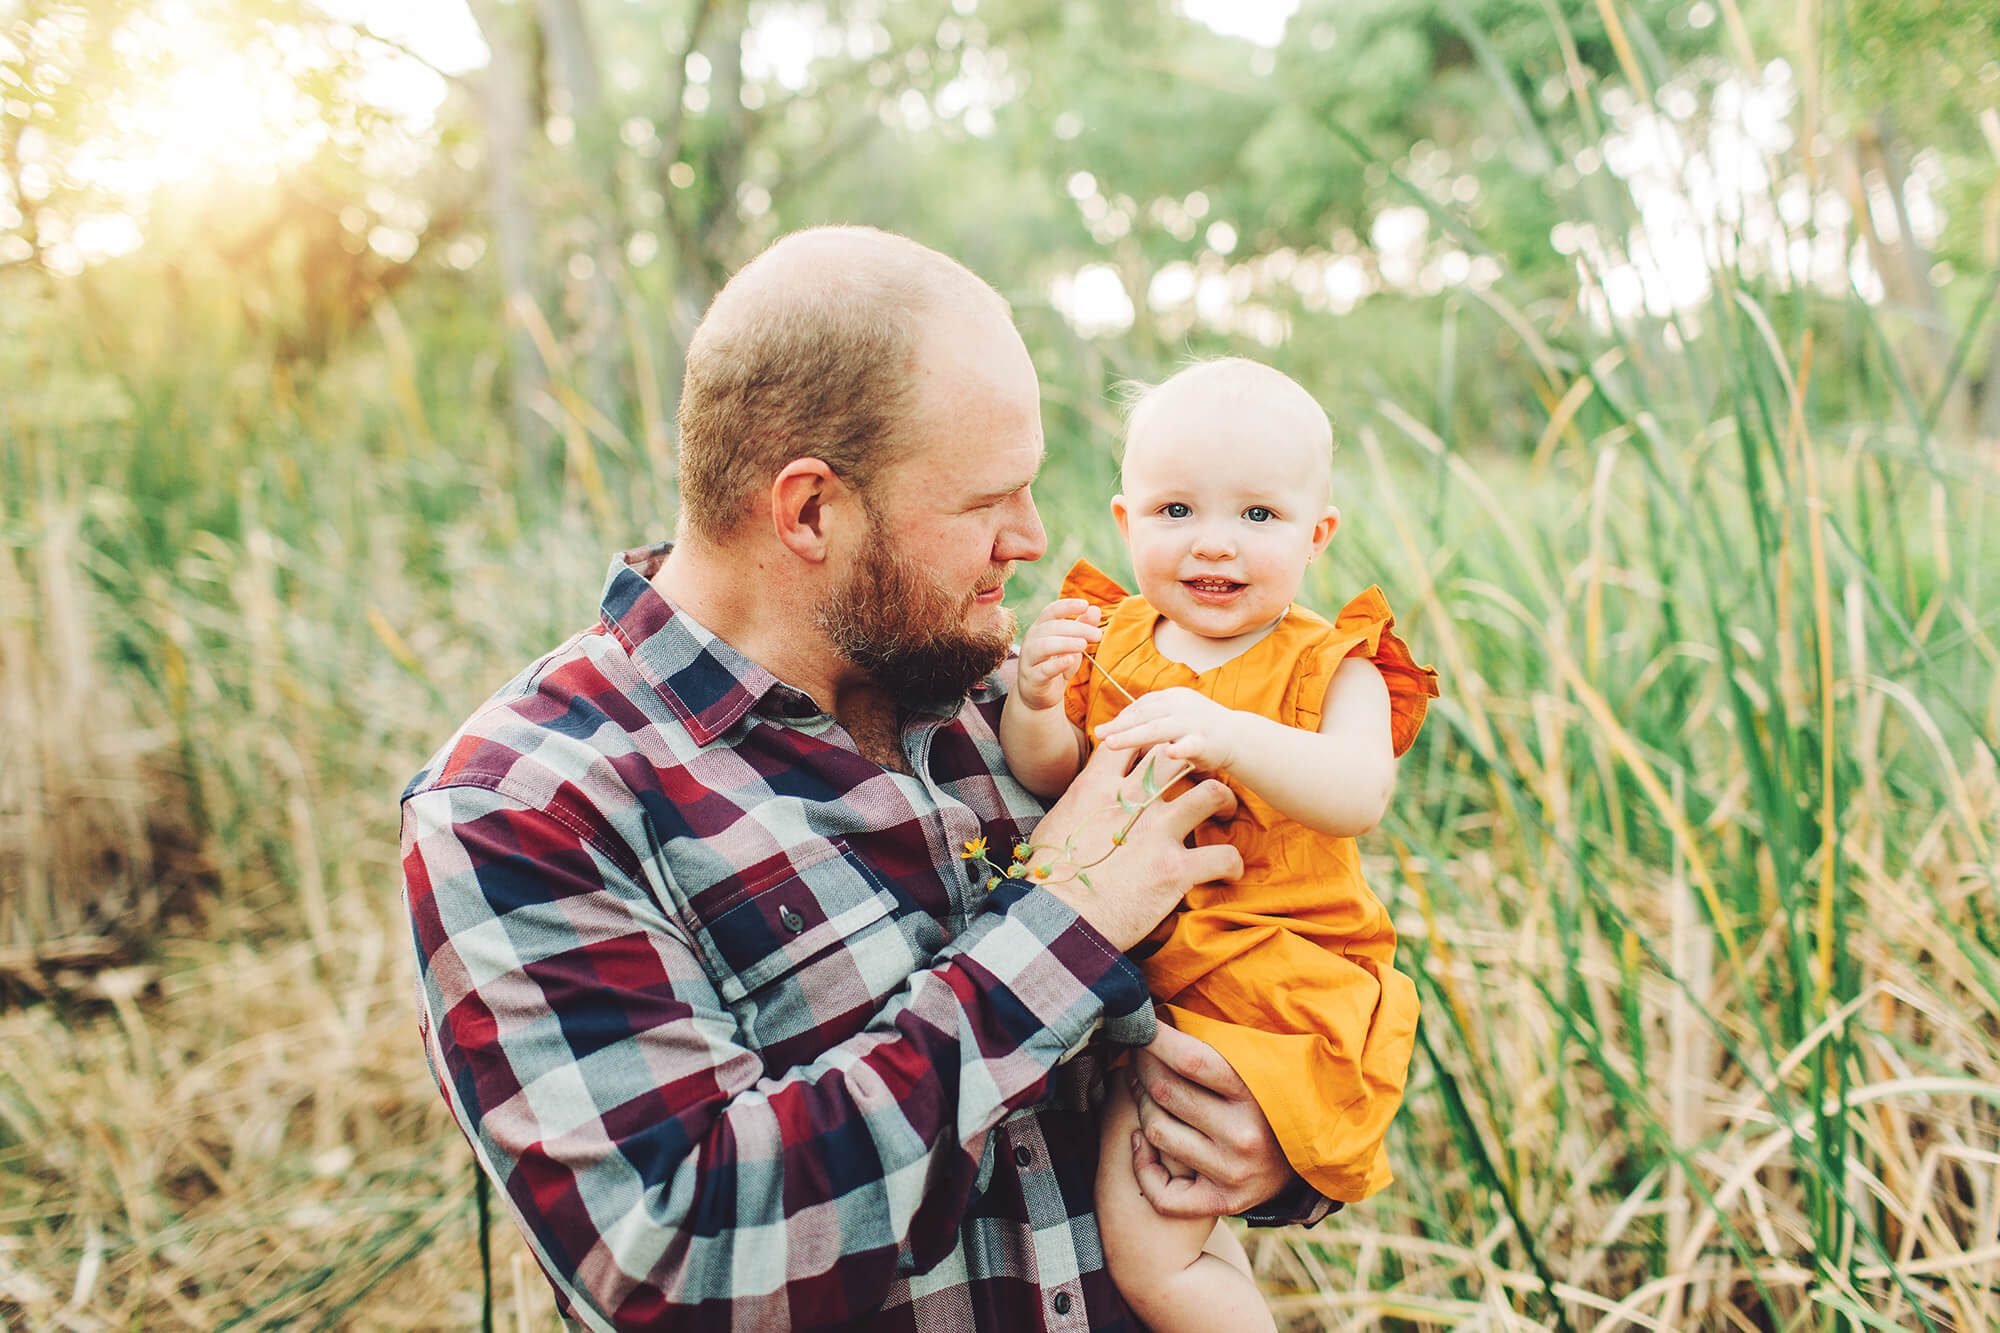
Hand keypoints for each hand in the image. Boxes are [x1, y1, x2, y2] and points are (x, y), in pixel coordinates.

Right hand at [1014, 599, 1102, 711]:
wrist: (1038, 696)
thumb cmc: (1056, 665)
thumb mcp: (1072, 645)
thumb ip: (1082, 626)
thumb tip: (1094, 609)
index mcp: (1040, 629)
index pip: (1051, 612)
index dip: (1067, 606)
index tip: (1085, 604)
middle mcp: (1031, 641)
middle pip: (1051, 628)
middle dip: (1076, 628)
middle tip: (1097, 634)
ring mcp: (1029, 660)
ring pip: (1044, 646)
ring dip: (1065, 643)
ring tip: (1084, 645)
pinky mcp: (1032, 678)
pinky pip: (1043, 669)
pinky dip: (1057, 664)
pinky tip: (1070, 660)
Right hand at [1030, 742, 1241, 951]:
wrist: (1053, 921)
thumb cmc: (1049, 878)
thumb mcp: (1056, 823)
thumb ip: (1082, 802)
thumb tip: (1088, 799)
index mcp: (1097, 787)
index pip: (1134, 742)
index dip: (1152, 743)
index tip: (1162, 757)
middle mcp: (1131, 801)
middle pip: (1177, 756)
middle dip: (1196, 760)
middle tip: (1203, 774)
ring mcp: (1158, 833)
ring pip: (1213, 793)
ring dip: (1225, 801)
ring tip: (1226, 813)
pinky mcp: (1176, 870)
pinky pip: (1224, 855)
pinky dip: (1232, 863)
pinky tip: (1229, 872)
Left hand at [1093, 686, 1242, 773]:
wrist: (1237, 736)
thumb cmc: (1199, 728)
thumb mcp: (1174, 715)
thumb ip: (1152, 717)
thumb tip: (1119, 725)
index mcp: (1172, 697)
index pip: (1141, 705)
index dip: (1121, 718)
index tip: (1103, 730)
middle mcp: (1181, 706)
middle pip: (1144, 715)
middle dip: (1119, 726)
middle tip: (1099, 735)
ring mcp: (1193, 723)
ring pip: (1158, 729)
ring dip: (1133, 736)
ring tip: (1112, 743)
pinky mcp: (1206, 741)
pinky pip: (1191, 745)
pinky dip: (1180, 749)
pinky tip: (1169, 753)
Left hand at [1128, 1024, 1293, 1217]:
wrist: (1310, 1163)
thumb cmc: (1271, 1099)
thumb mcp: (1259, 1066)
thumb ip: (1221, 1043)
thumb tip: (1165, 1011)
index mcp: (1255, 1094)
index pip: (1190, 1058)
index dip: (1155, 1038)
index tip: (1142, 1025)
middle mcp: (1243, 1136)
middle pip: (1164, 1091)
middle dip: (1141, 1065)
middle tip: (1138, 1055)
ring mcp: (1232, 1174)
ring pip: (1155, 1129)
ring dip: (1139, 1105)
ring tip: (1144, 1091)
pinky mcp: (1222, 1203)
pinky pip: (1162, 1191)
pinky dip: (1141, 1164)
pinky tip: (1141, 1141)